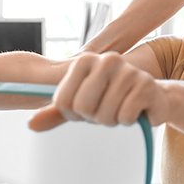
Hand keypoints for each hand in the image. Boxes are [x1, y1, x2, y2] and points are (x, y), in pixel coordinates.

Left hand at [29, 52, 166, 131]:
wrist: (152, 99)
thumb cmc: (113, 100)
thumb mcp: (82, 104)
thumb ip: (57, 113)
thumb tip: (31, 124)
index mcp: (86, 60)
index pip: (63, 100)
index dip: (73, 114)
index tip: (85, 110)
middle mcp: (107, 60)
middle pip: (83, 107)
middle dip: (93, 117)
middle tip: (105, 110)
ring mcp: (128, 71)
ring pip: (105, 114)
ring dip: (112, 120)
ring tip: (121, 109)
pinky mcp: (145, 85)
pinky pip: (125, 116)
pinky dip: (128, 121)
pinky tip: (135, 110)